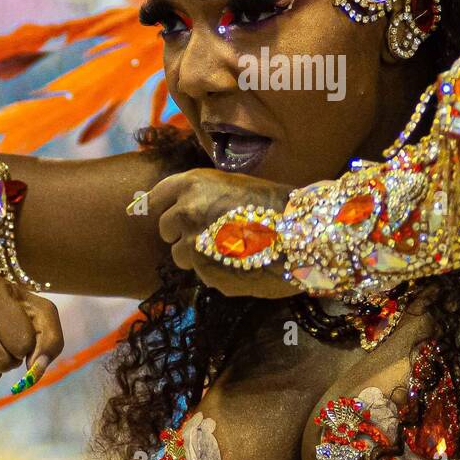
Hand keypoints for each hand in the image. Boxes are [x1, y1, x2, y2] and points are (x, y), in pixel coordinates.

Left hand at [148, 168, 297, 298]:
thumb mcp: (236, 186)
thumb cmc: (277, 205)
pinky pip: (203, 275)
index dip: (160, 207)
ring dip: (198, 256)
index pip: (157, 196)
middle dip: (181, 233)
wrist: (303, 235)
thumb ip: (205, 197)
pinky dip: (218, 273)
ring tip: (231, 252)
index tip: (161, 214)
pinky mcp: (205, 274)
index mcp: (193, 185)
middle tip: (208, 236)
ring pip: (181, 256)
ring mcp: (193, 246)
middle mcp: (185, 213)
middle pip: (165, 228)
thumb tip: (185, 210)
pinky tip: (243, 265)